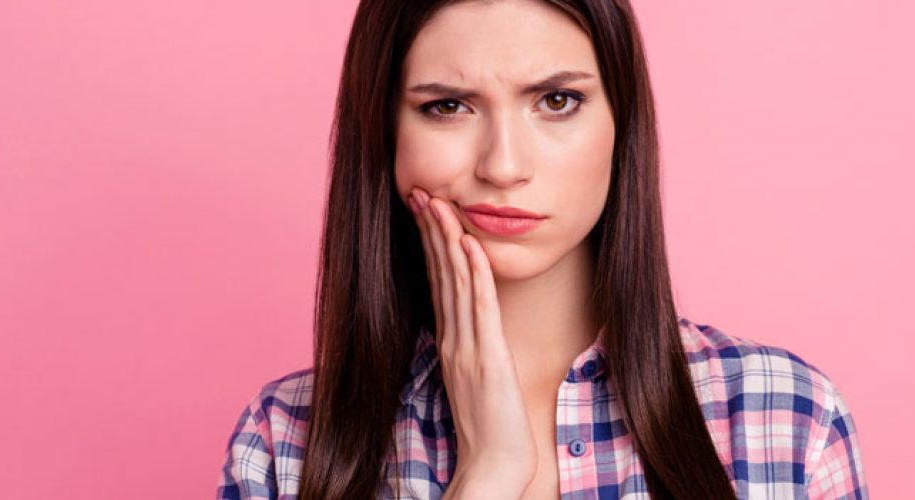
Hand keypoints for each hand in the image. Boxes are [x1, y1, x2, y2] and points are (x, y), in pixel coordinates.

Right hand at [405, 188, 538, 494]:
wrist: (493, 465)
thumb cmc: (490, 428)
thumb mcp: (475, 380)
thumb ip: (469, 351)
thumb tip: (467, 329)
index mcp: (450, 343)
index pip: (437, 283)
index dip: (430, 246)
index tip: (424, 212)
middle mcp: (453, 340)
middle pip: (440, 275)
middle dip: (431, 232)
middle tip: (421, 193)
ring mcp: (467, 348)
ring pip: (455, 284)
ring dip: (447, 241)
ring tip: (439, 205)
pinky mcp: (487, 359)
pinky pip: (479, 309)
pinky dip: (474, 274)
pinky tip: (470, 245)